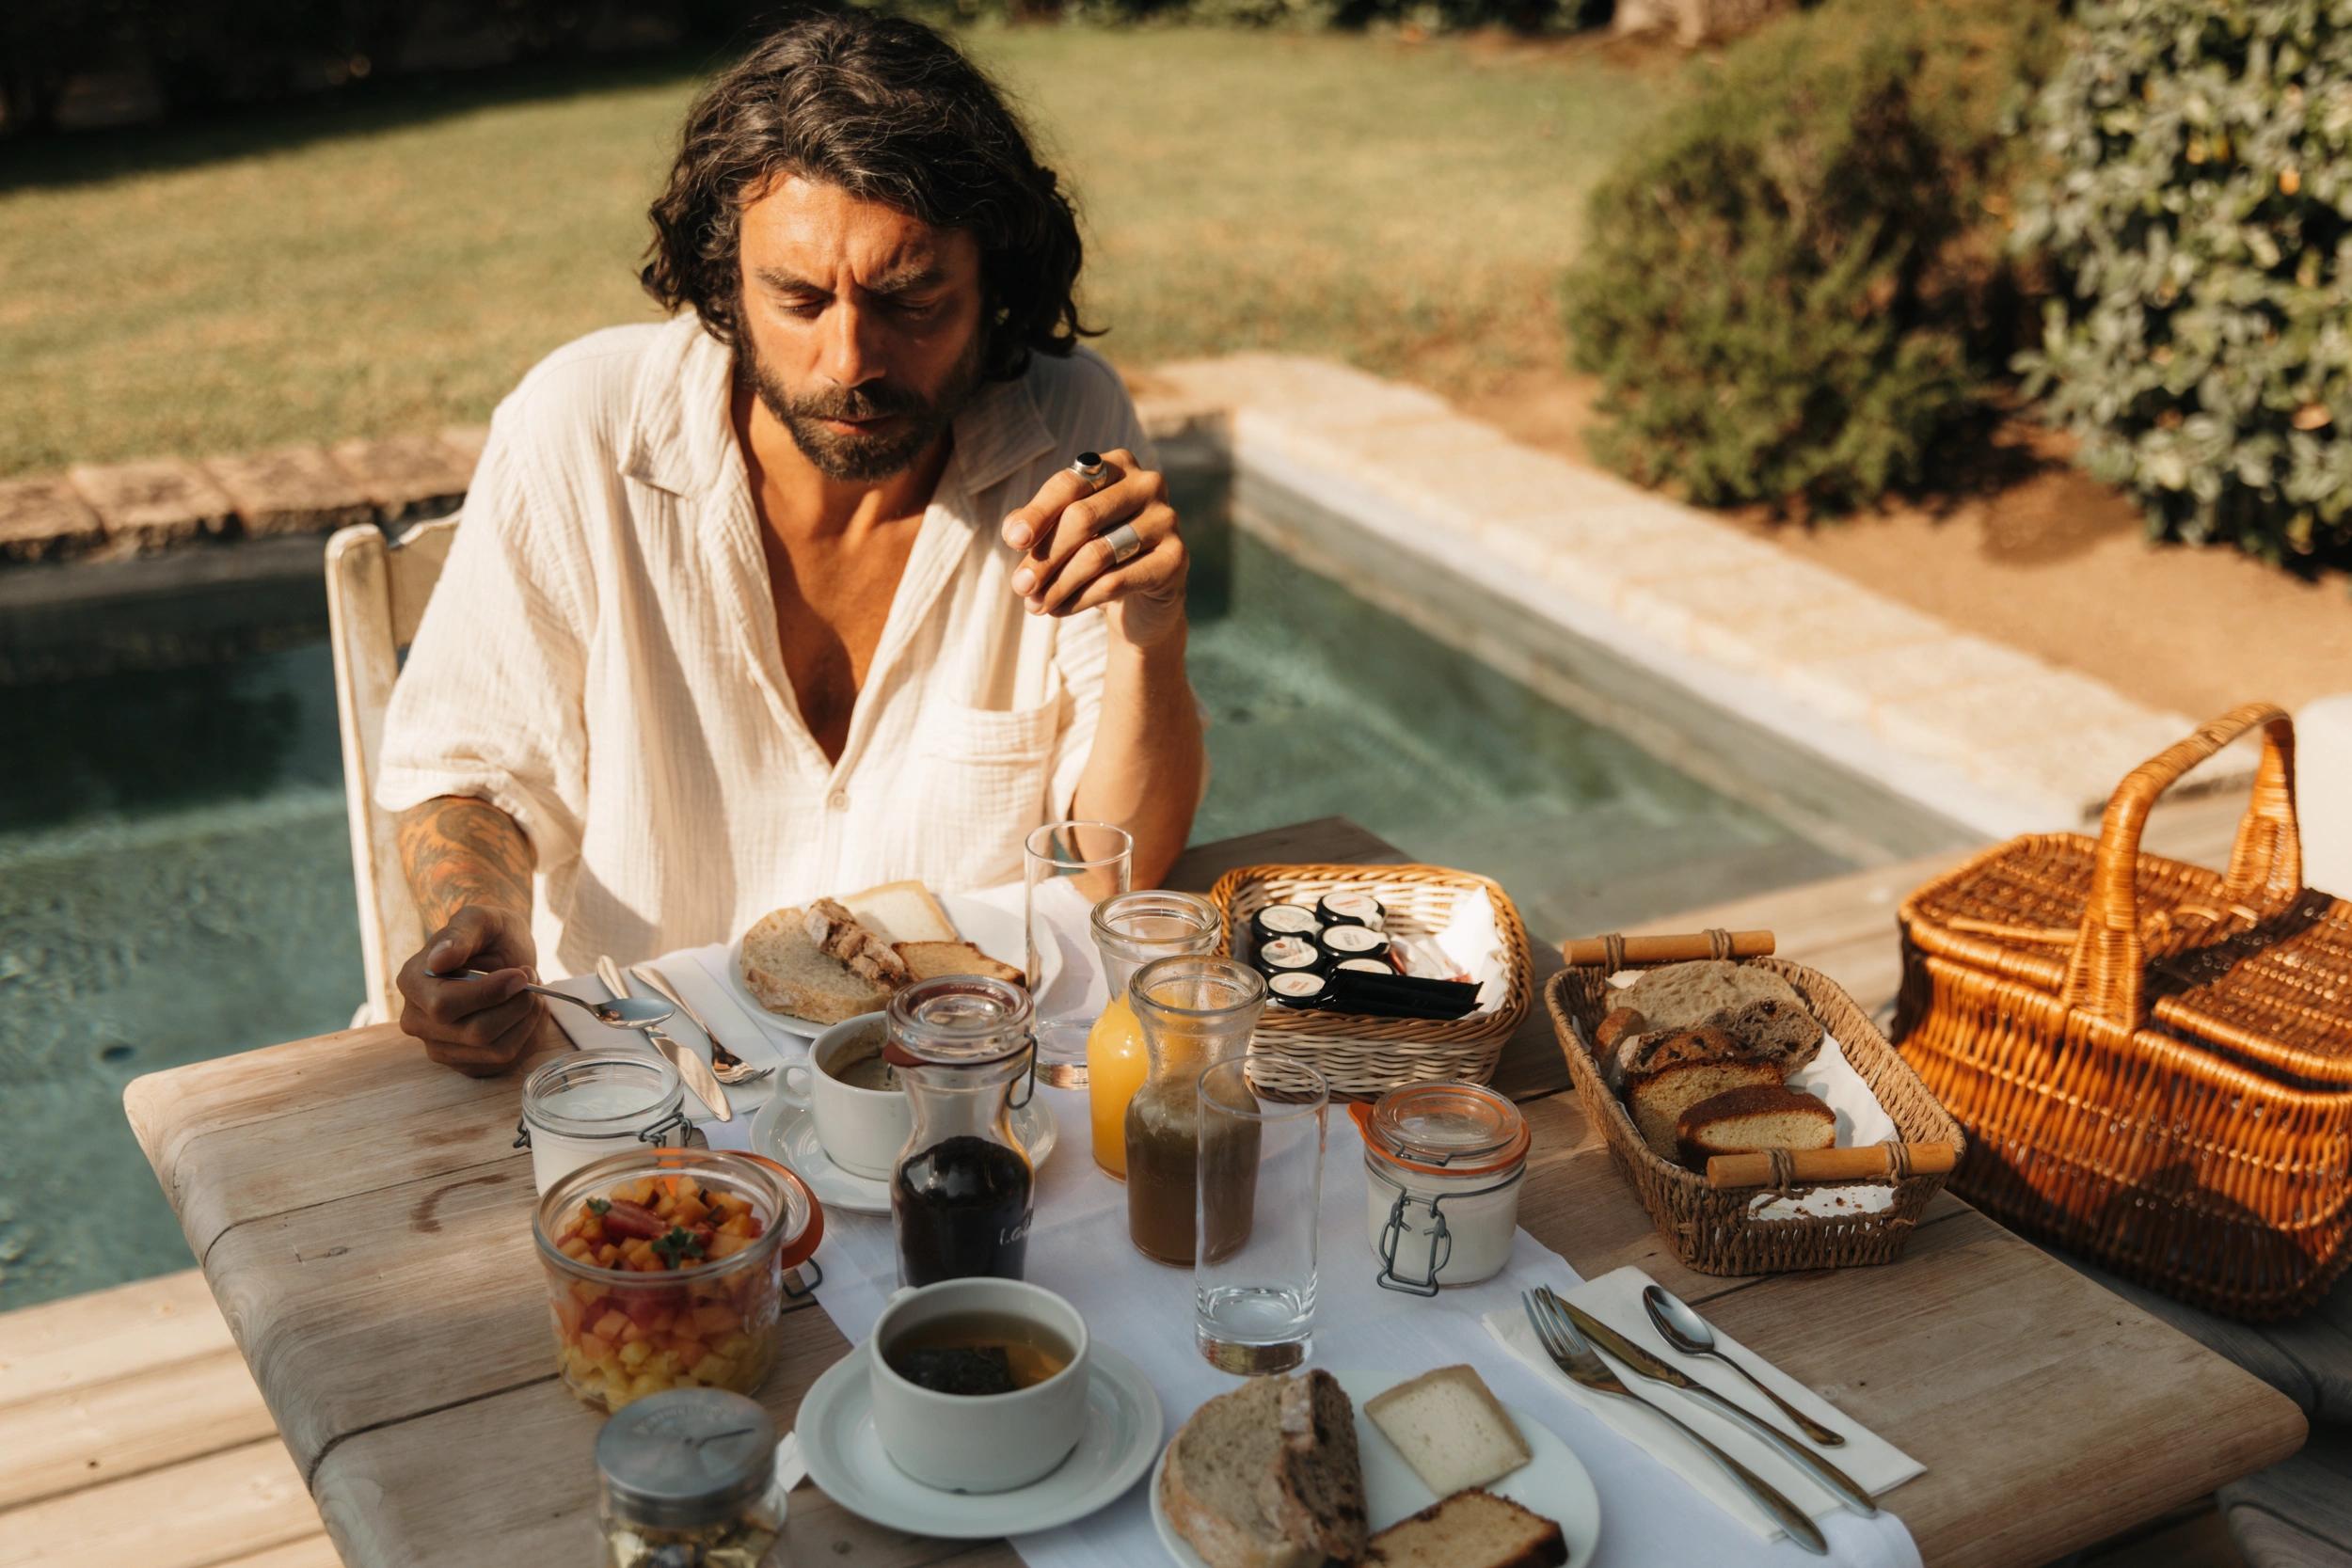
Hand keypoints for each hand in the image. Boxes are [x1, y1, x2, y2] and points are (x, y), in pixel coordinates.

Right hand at [395, 905, 546, 1076]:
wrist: (503, 955)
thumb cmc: (489, 935)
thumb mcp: (480, 920)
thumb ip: (461, 935)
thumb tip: (438, 960)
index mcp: (413, 982)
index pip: (444, 1006)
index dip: (490, 994)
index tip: (521, 974)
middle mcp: (417, 1020)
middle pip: (476, 1033)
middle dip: (517, 1005)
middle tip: (532, 979)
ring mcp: (440, 1046)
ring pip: (497, 1051)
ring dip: (528, 1020)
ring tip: (532, 993)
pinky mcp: (466, 1063)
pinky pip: (508, 1062)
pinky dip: (530, 1036)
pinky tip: (528, 1013)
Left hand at [1001, 447, 1187, 649]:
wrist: (1142, 601)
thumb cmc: (1097, 556)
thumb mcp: (1062, 537)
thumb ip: (1037, 526)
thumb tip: (1015, 532)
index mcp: (1116, 465)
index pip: (1069, 484)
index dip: (1038, 513)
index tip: (1013, 541)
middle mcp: (1147, 484)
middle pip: (1082, 518)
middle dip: (1045, 556)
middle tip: (1020, 587)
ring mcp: (1166, 519)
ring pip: (1098, 553)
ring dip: (1059, 584)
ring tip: (1035, 606)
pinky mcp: (1176, 558)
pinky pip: (1117, 581)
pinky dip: (1081, 599)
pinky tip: (1060, 610)